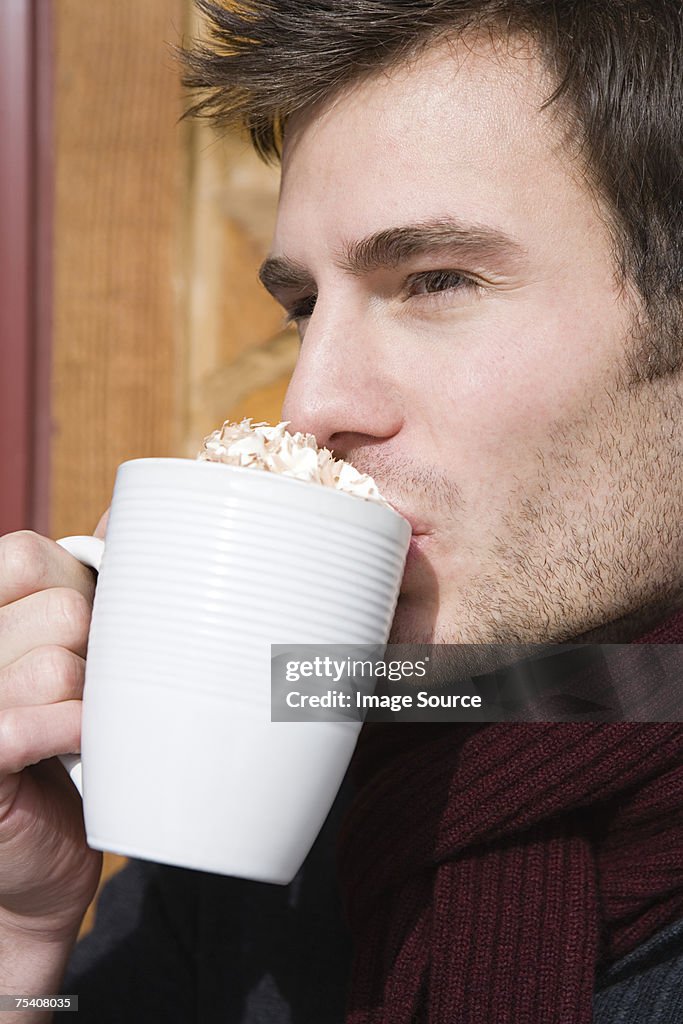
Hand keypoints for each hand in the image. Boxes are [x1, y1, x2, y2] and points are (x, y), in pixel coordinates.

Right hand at [0, 515, 107, 942]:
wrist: (38, 860)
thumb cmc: (63, 748)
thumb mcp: (69, 655)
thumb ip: (81, 585)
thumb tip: (125, 511)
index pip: (24, 555)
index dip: (76, 586)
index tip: (89, 631)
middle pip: (58, 607)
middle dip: (94, 650)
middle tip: (88, 690)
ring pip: (56, 662)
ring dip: (91, 700)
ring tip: (84, 726)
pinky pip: (28, 719)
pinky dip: (73, 731)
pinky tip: (81, 747)